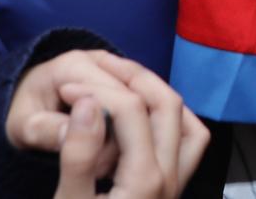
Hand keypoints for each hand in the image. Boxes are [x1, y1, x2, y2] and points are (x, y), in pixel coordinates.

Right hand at [9, 49, 207, 198]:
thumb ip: (80, 155)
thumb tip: (91, 102)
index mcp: (144, 180)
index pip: (131, 111)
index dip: (98, 88)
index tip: (66, 85)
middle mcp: (170, 181)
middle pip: (168, 107)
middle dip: (137, 79)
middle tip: (101, 69)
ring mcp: (176, 189)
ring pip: (188, 125)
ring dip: (162, 97)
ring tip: (125, 86)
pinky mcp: (172, 196)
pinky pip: (189, 147)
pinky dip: (175, 123)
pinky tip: (146, 120)